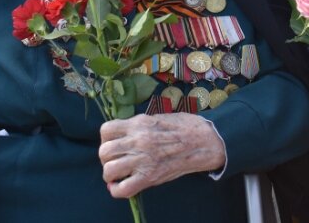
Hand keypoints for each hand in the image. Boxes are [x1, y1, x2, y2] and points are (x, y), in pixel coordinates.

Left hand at [98, 113, 225, 198]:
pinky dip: (117, 190)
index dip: (107, 139)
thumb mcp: (157, 117)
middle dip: (106, 158)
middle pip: (104, 152)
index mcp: (139, 124)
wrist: (204, 141)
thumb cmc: (184, 126)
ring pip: (109, 170)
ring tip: (120, 173)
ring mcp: (143, 160)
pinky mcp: (150, 177)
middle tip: (117, 160)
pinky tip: (122, 186)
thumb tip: (124, 133)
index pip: (105, 130)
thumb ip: (139, 125)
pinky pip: (122, 189)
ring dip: (111, 174)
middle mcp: (137, 141)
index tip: (115, 143)